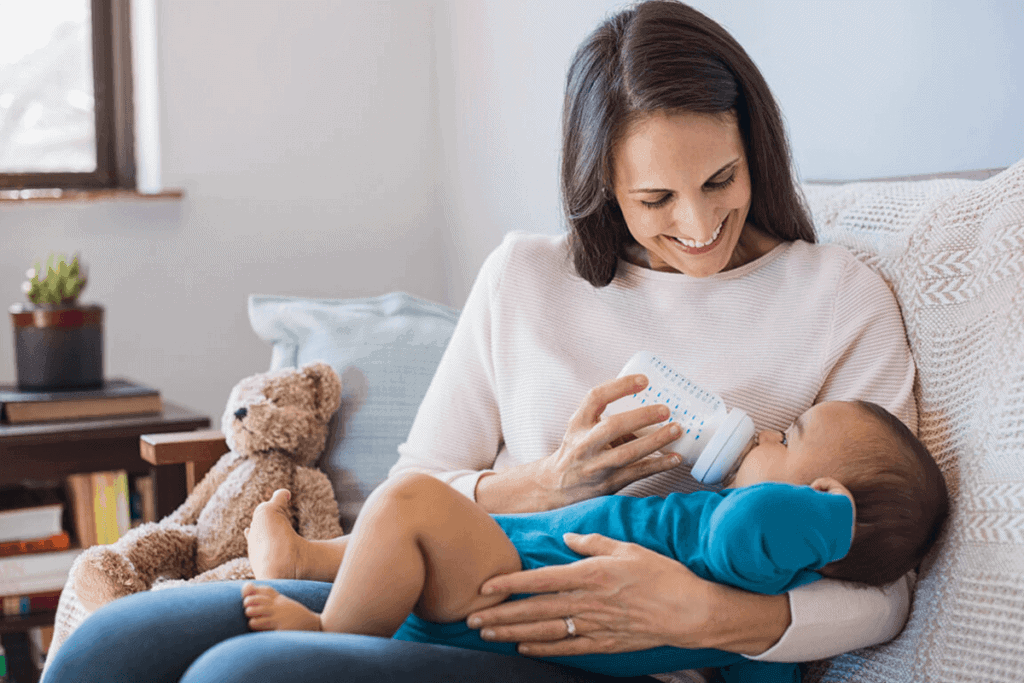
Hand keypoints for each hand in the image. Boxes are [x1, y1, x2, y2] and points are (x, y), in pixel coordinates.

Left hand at [466, 532, 719, 656]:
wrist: (691, 611)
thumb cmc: (662, 575)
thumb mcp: (628, 548)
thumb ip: (594, 543)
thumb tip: (568, 539)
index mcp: (591, 574)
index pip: (541, 579)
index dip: (510, 583)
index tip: (485, 587)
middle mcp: (588, 601)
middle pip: (535, 609)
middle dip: (501, 615)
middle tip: (472, 618)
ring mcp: (595, 625)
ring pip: (545, 631)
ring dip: (514, 633)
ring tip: (488, 634)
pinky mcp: (605, 643)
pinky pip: (568, 647)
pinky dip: (544, 648)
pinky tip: (524, 647)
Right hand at [524, 374, 683, 508]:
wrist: (557, 487)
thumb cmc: (578, 451)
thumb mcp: (582, 429)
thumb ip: (608, 419)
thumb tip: (652, 409)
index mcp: (578, 423)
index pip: (596, 397)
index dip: (620, 386)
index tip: (644, 380)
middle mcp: (584, 444)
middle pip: (613, 426)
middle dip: (642, 416)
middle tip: (666, 409)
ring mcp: (596, 466)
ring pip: (628, 453)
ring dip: (655, 441)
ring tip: (677, 430)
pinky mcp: (608, 484)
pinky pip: (637, 473)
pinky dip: (659, 465)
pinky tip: (676, 458)